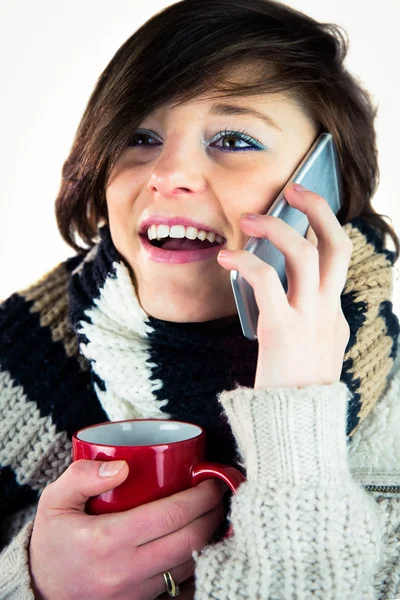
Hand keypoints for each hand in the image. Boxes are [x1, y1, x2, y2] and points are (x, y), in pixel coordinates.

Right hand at [29, 460, 226, 599]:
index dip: (200, 496)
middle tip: (220, 492)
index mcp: (106, 540)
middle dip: (214, 514)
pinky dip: (197, 564)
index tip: (212, 480)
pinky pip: (181, 587)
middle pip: (189, 541)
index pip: (170, 515)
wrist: (40, 590)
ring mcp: (135, 593)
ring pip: (189, 565)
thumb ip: (82, 476)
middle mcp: (125, 571)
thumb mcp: (54, 501)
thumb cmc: (52, 541)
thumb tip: (124, 466)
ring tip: (214, 513)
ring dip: (209, 537)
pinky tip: (201, 544)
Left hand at [217, 182, 352, 388]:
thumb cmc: (295, 392)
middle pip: (337, 245)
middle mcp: (327, 311)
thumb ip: (308, 324)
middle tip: (295, 189)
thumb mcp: (313, 353)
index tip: (299, 217)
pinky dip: (245, 261)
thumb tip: (286, 298)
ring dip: (275, 228)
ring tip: (248, 220)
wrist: (294, 428)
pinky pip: (266, 280)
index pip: (337, 261)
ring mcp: (309, 318)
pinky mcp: (283, 329)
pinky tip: (227, 258)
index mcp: (333, 315)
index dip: (320, 231)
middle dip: (320, 209)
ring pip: (304, 254)